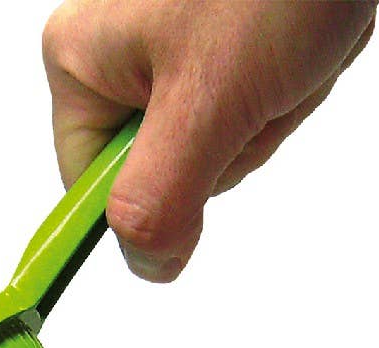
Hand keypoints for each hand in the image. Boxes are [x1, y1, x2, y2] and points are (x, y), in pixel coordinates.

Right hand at [42, 0, 375, 280]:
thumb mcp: (206, 101)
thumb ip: (160, 196)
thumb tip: (143, 265)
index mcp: (84, 62)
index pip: (94, 188)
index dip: (155, 197)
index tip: (201, 162)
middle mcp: (119, 57)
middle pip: (166, 172)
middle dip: (230, 145)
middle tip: (254, 88)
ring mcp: (173, 54)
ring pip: (217, 148)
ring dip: (266, 119)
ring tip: (279, 60)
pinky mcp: (222, 52)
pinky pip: (249, 115)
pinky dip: (285, 95)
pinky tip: (294, 54)